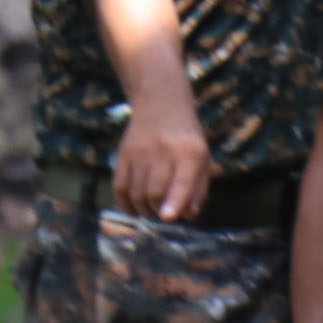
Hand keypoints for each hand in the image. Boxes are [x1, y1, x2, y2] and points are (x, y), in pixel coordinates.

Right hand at [113, 108, 213, 222]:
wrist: (161, 105)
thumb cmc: (186, 140)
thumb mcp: (202, 160)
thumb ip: (197, 189)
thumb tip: (187, 215)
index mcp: (189, 153)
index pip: (181, 181)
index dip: (174, 202)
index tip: (168, 217)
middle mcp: (163, 151)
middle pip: (154, 191)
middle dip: (158, 211)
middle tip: (162, 214)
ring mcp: (140, 152)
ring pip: (136, 192)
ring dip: (143, 210)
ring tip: (151, 211)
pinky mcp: (123, 154)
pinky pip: (119, 186)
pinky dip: (125, 204)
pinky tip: (134, 209)